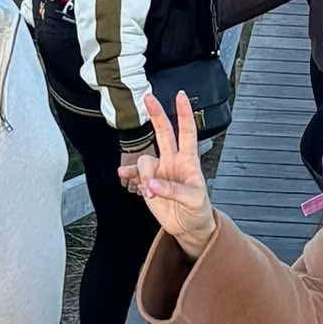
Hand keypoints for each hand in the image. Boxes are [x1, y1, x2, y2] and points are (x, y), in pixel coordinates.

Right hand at [132, 90, 218, 250]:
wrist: (188, 227)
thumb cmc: (198, 210)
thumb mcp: (193, 200)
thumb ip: (173, 190)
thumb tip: (152, 184)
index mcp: (189, 161)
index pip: (187, 132)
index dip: (184, 113)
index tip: (180, 96)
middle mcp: (173, 161)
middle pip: (164, 133)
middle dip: (156, 114)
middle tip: (148, 97)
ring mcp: (159, 171)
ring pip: (145, 161)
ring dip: (144, 176)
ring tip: (151, 194)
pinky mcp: (148, 183)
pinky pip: (134, 173)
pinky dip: (129, 174)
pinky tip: (124, 176)